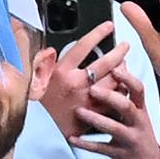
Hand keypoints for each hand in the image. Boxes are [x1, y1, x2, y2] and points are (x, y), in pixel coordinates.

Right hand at [40, 22, 129, 137]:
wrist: (40, 132)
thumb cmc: (36, 103)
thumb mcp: (34, 78)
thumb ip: (42, 61)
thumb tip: (49, 48)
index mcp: (61, 72)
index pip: (83, 47)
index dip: (97, 34)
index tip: (109, 26)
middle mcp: (77, 84)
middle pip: (105, 64)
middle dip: (119, 52)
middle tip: (126, 45)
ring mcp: (88, 100)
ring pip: (113, 82)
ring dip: (122, 72)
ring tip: (126, 64)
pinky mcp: (95, 114)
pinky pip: (114, 101)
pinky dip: (121, 92)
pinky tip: (124, 86)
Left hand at [72, 66, 159, 158]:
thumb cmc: (136, 130)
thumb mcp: (135, 110)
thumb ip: (125, 89)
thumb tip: (119, 60)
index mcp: (140, 108)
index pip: (138, 89)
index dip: (128, 78)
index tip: (114, 68)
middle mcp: (137, 122)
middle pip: (127, 106)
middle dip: (110, 97)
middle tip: (91, 89)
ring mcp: (130, 139)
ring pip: (114, 128)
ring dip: (96, 119)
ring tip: (79, 111)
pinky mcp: (120, 155)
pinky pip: (102, 149)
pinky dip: (86, 144)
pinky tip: (72, 138)